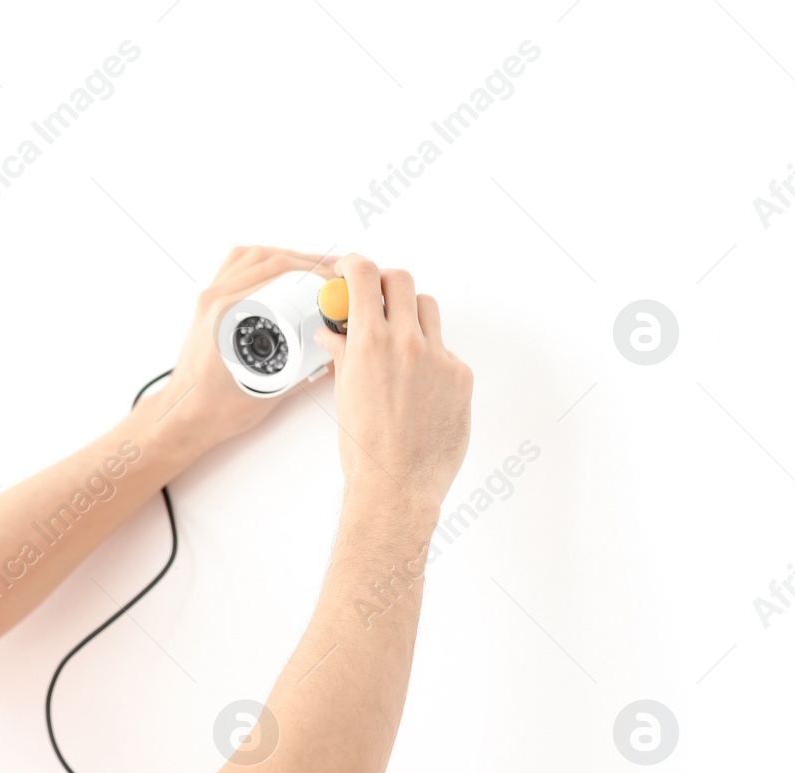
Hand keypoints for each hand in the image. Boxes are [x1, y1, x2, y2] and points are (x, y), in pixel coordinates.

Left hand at [148, 246, 341, 451]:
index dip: (312, 272)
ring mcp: (209, 297)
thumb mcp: (269, 389)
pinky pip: (236, 265)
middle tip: (333, 272)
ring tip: (315, 266)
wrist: (185, 415)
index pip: (278, 273)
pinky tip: (282, 265)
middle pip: (268, 260)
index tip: (334, 281)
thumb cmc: (218, 409)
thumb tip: (338, 353)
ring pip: (253, 257)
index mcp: (226, 315)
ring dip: (287, 256)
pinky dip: (262, 260)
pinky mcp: (209, 301)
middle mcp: (215, 299)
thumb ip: (307, 372)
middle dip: (307, 262)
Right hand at [320, 254, 472, 512]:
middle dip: (384, 284)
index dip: (354, 264)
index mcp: (369, 344)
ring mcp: (439, 358)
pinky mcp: (461, 376)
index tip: (349, 269)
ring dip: (410, 315)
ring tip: (398, 343)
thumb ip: (342, 353)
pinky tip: (418, 386)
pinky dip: (429, 357)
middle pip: (402, 281)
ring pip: (427, 309)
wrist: (397, 485)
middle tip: (375, 299)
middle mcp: (407, 343)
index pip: (364, 276)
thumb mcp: (344, 393)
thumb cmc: (364, 448)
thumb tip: (333, 334)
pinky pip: (445, 350)